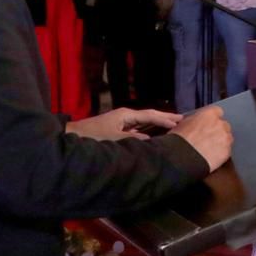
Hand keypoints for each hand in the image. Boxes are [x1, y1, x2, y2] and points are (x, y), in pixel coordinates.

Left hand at [67, 108, 182, 140]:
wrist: (72, 137)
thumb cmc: (93, 136)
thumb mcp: (115, 139)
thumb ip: (134, 140)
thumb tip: (150, 140)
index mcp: (126, 115)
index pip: (150, 115)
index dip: (165, 119)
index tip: (180, 122)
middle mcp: (125, 116)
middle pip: (149, 116)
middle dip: (165, 119)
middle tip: (182, 121)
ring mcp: (121, 123)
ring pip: (144, 123)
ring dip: (157, 125)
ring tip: (173, 128)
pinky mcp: (117, 131)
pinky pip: (137, 130)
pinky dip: (148, 132)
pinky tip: (153, 137)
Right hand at [170, 105, 233, 172]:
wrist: (181, 159)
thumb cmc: (178, 141)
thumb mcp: (183, 124)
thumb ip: (195, 120)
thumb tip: (196, 123)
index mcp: (209, 114)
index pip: (217, 112)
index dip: (212, 120)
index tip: (208, 125)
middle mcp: (220, 124)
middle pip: (223, 126)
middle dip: (217, 131)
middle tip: (207, 139)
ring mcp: (225, 138)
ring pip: (227, 138)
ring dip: (220, 142)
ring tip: (209, 150)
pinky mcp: (227, 151)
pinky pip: (226, 151)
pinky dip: (221, 153)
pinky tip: (211, 157)